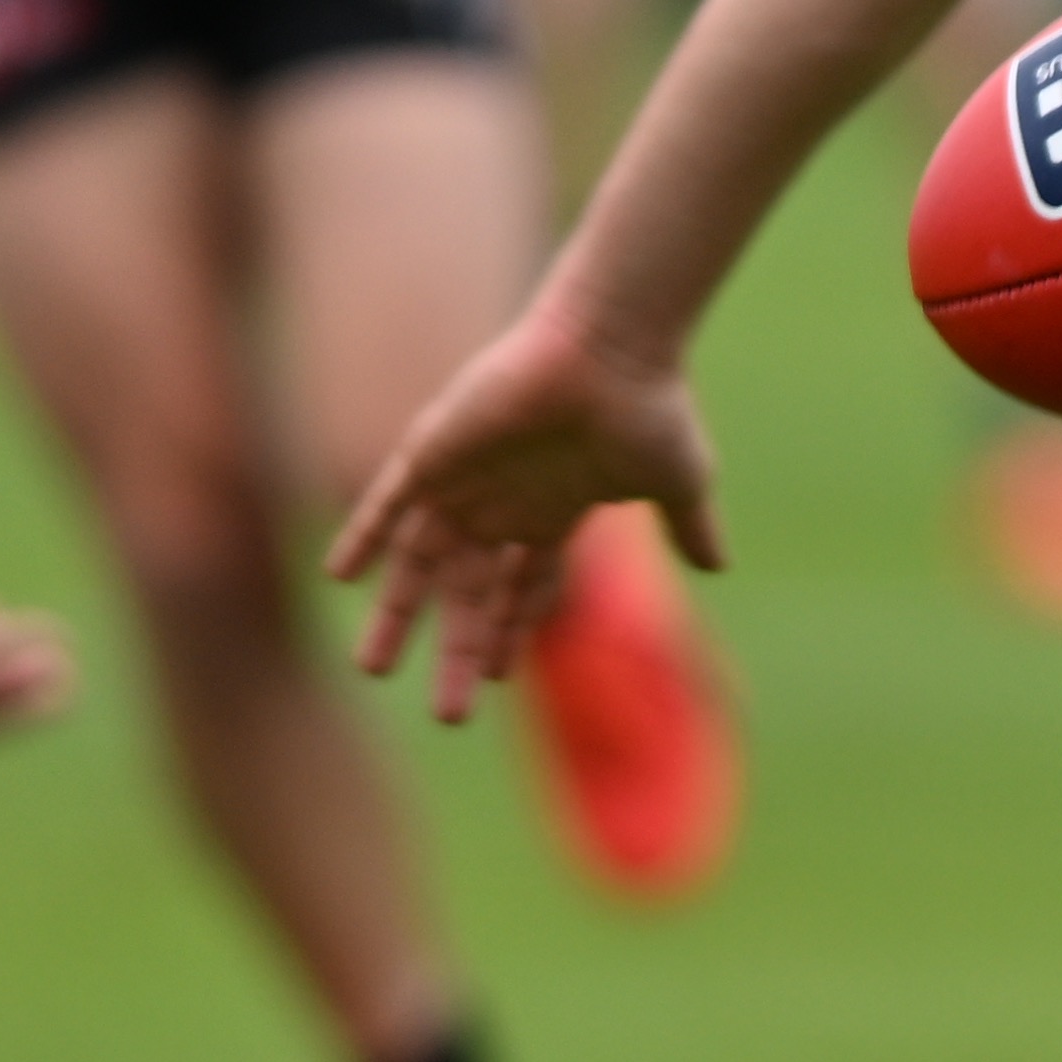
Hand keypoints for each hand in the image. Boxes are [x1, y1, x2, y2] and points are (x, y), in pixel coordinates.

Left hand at [333, 303, 724, 715]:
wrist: (614, 345)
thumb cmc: (649, 406)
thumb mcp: (677, 482)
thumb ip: (688, 527)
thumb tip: (719, 568)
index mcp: (552, 511)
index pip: (522, 588)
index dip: (509, 634)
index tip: (496, 681)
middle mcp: (502, 500)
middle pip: (470, 592)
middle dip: (459, 651)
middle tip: (449, 717)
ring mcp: (464, 477)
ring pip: (418, 560)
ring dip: (396, 613)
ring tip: (374, 670)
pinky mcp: (435, 449)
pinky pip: (386, 500)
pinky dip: (362, 535)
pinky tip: (342, 576)